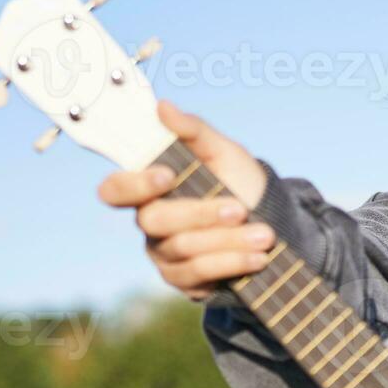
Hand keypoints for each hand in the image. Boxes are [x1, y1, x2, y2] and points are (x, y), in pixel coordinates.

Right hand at [97, 100, 274, 300]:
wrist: (273, 223)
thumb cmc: (239, 181)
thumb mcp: (224, 152)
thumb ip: (194, 131)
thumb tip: (163, 107)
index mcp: (150, 187)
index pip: (115, 190)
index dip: (133, 185)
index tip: (168, 175)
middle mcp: (150, 221)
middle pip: (154, 221)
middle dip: (200, 214)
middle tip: (239, 209)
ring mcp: (163, 253)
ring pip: (183, 248)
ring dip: (228, 241)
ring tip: (264, 235)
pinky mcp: (182, 280)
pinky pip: (198, 274)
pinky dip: (231, 263)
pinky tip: (258, 258)